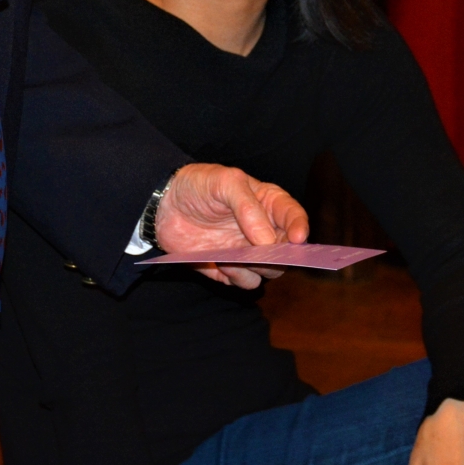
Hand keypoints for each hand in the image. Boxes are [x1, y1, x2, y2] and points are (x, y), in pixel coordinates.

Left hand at [153, 163, 309, 289]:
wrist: (163, 205)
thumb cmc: (197, 185)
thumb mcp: (224, 182)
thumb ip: (247, 207)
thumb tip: (267, 241)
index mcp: (267, 203)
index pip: (293, 216)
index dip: (300, 227)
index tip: (297, 239)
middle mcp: (262, 230)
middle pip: (286, 251)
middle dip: (279, 255)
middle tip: (261, 254)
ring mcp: (246, 251)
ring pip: (269, 271)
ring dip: (256, 268)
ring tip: (234, 257)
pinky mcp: (228, 268)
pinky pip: (245, 282)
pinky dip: (238, 277)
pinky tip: (221, 263)